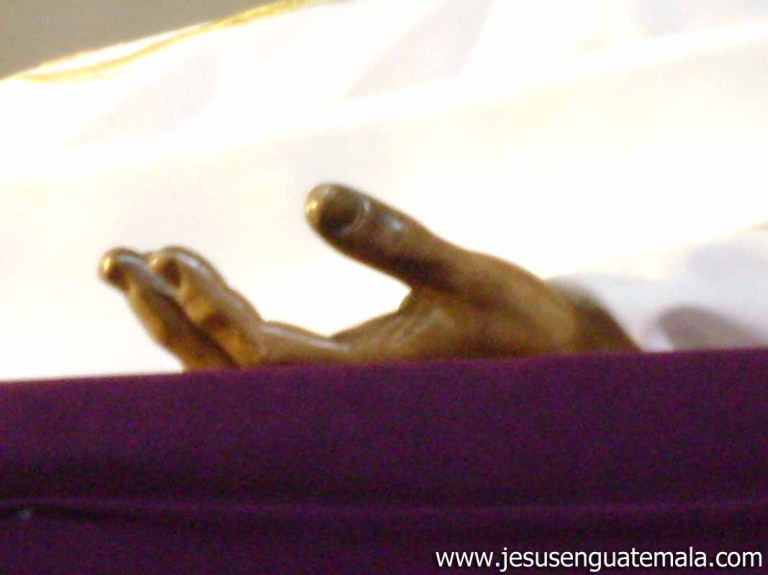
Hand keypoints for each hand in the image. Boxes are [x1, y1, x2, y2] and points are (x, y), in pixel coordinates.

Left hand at [99, 184, 636, 369]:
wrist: (556, 369)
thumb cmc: (519, 326)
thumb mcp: (466, 273)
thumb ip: (392, 239)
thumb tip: (318, 200)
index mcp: (367, 382)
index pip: (262, 355)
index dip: (210, 308)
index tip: (170, 256)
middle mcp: (341, 400)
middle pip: (227, 375)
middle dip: (168, 319)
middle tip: (116, 263)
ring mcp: (338, 396)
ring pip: (238, 377)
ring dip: (184, 328)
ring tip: (139, 274)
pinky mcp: (343, 380)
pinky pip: (262, 365)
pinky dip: (221, 329)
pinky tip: (204, 294)